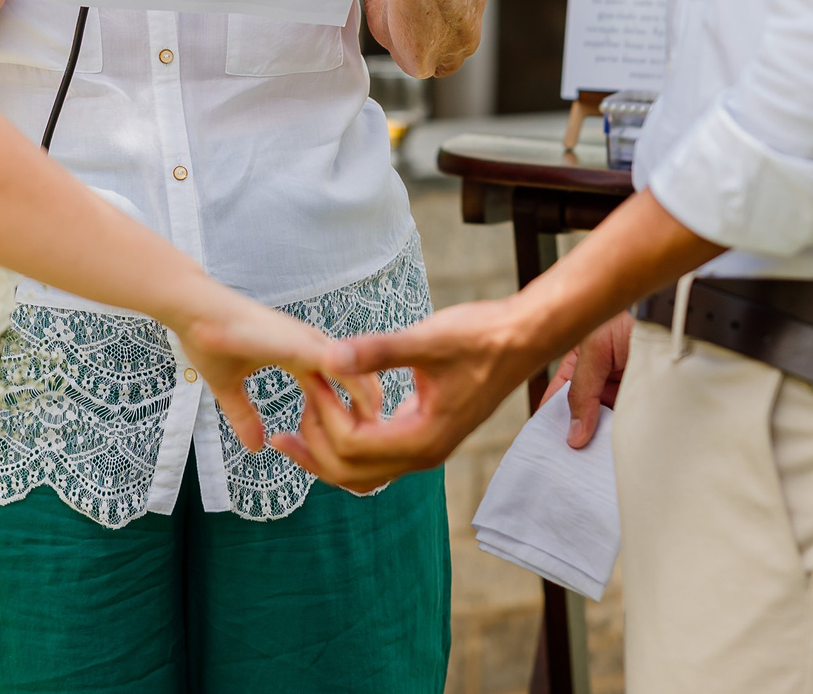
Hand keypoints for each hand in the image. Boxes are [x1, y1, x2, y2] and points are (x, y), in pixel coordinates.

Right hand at [171, 290, 382, 455]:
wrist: (190, 309)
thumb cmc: (206, 339)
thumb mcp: (227, 387)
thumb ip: (243, 414)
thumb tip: (256, 446)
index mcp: (295, 353)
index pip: (335, 383)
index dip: (350, 410)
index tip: (364, 439)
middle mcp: (307, 344)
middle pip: (355, 376)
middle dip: (369, 408)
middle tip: (383, 442)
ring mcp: (305, 340)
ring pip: (354, 370)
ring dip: (369, 400)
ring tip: (385, 432)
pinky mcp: (297, 341)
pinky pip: (336, 365)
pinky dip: (352, 387)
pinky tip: (367, 412)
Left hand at [271, 295, 549, 492]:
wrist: (522, 339)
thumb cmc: (481, 336)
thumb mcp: (428, 338)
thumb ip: (377, 350)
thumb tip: (328, 357)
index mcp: (423, 438)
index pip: (353, 447)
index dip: (323, 415)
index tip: (310, 375)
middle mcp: (423, 455)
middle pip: (349, 474)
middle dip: (313, 445)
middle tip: (290, 409)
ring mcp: (425, 450)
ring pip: (360, 475)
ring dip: (324, 456)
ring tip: (290, 431)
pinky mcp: (424, 436)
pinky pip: (375, 460)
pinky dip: (345, 448)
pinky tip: (331, 418)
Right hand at [537, 311, 630, 449]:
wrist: (668, 314)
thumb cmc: (626, 317)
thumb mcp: (593, 349)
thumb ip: (581, 391)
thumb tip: (574, 433)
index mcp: (578, 365)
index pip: (559, 397)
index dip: (552, 419)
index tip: (549, 445)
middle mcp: (599, 380)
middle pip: (583, 415)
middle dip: (579, 435)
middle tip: (574, 461)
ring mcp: (621, 392)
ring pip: (607, 423)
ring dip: (603, 439)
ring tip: (596, 462)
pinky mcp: (643, 401)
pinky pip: (631, 422)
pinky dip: (626, 436)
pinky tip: (620, 450)